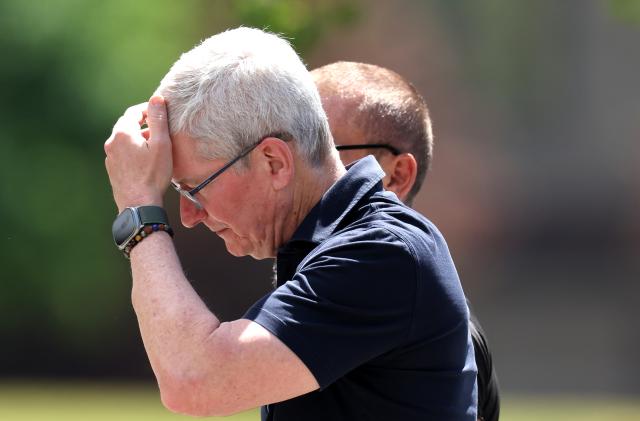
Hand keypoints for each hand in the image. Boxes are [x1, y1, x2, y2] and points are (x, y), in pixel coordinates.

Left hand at [104, 96, 171, 212]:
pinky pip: (123, 153)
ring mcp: (110, 157)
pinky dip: (133, 151)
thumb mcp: (161, 144)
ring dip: (138, 139)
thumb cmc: (153, 175)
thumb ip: (158, 120)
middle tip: (160, 128)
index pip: (134, 112)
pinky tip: (146, 161)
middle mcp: (112, 142)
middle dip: (143, 124)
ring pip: (125, 140)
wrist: (138, 205)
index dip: (148, 109)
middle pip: (127, 125)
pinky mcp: (112, 169)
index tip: (160, 111)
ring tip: (155, 146)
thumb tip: (156, 99)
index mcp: (123, 133)